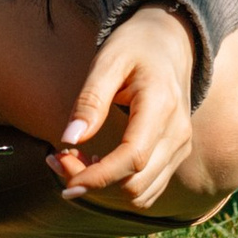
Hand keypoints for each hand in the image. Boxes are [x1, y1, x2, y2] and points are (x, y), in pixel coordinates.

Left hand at [49, 7, 197, 211]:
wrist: (170, 44)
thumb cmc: (135, 47)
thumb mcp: (107, 61)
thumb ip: (90, 100)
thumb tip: (69, 138)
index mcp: (161, 105)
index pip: (133, 158)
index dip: (98, 177)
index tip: (64, 178)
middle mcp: (177, 133)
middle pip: (135, 184)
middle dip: (92, 184)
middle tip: (57, 160)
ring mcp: (180, 147)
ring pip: (141, 194)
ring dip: (102, 190)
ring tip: (71, 162)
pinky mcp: (174, 156)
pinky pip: (147, 189)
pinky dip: (117, 187)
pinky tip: (94, 166)